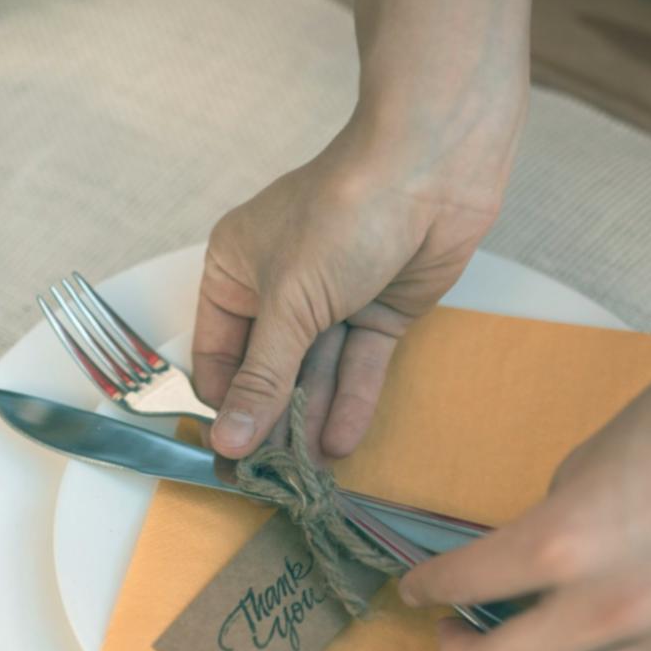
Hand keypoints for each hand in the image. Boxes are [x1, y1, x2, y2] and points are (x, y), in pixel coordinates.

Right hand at [194, 0, 529, 460]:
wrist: (431, 169)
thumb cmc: (343, 214)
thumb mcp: (290, 303)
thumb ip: (263, 379)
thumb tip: (227, 442)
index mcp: (234, 272)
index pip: (218, 357)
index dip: (225, 405)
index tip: (231, 458)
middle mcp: (278, 289)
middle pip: (269, 371)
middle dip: (272, 421)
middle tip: (271, 481)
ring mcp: (331, 302)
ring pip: (315, 374)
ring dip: (312, 419)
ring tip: (309, 475)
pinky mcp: (379, 313)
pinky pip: (358, 367)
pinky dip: (351, 401)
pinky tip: (341, 444)